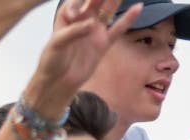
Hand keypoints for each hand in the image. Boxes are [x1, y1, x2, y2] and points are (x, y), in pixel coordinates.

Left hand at [27, 0, 142, 116]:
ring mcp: (94, 30)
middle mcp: (81, 20)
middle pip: (95, 0)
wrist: (59, 81)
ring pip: (107, 11)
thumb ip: (74, 32)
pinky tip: (138, 8)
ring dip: (116, 0)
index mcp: (66, 15)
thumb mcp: (57, 44)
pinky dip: (128, 19)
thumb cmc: (52, 61)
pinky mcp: (103, 42)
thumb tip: (91, 24)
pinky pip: (118, 29)